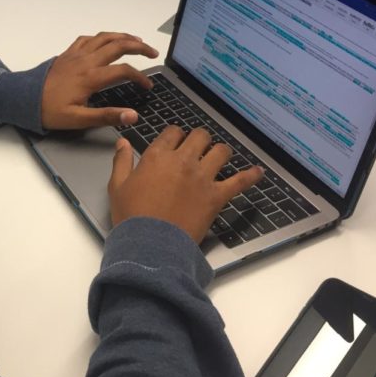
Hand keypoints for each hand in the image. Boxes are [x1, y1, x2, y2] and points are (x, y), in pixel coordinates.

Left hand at [41, 32, 158, 129]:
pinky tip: (105, 41)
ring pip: (104, 37)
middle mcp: (86, 61)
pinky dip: (101, 37)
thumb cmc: (50, 111)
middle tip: (152, 52)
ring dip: (123, 36)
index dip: (140, 77)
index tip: (147, 86)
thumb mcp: (79, 119)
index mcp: (91, 77)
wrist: (23, 99)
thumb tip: (132, 115)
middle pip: (118, 45)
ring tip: (137, 40)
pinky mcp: (67, 54)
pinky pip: (87, 39)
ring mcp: (76, 55)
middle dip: (139, 46)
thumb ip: (107, 116)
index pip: (124, 71)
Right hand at [108, 126, 263, 242]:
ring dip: (219, 152)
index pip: (173, 132)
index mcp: (157, 156)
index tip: (175, 141)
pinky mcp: (217, 196)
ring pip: (221, 151)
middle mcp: (183, 161)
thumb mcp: (117, 186)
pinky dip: (251, 176)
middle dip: (199, 138)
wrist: (150, 244)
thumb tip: (123, 142)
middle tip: (197, 147)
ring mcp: (202, 178)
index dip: (175, 135)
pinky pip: (239, 182)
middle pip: (199, 136)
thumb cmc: (132, 217)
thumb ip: (121, 161)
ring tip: (218, 157)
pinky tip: (258, 172)